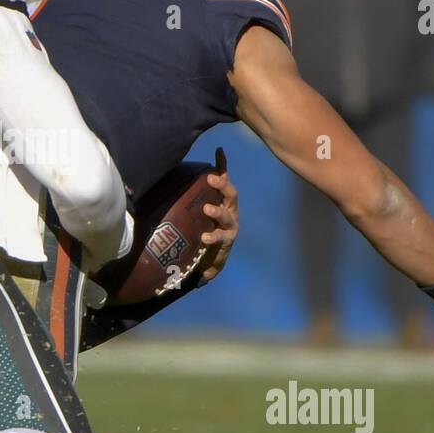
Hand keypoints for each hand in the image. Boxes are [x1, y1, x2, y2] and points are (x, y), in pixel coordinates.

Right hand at [200, 148, 237, 281]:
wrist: (222, 233)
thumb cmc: (214, 248)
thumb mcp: (212, 261)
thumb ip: (209, 270)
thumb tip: (202, 282)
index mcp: (227, 235)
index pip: (223, 236)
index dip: (215, 237)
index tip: (205, 238)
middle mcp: (231, 219)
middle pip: (229, 213)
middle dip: (219, 211)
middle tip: (207, 210)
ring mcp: (230, 203)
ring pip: (229, 193)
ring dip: (221, 186)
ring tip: (211, 179)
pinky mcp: (226, 191)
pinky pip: (225, 175)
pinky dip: (223, 164)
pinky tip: (219, 151)